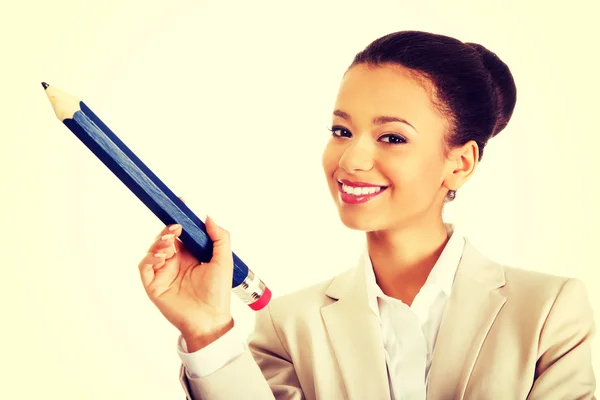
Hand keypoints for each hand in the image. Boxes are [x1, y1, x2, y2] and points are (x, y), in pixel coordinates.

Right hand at [138, 197, 233, 348]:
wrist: (210, 318)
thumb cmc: (218, 293)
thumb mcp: (223, 260)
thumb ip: (219, 237)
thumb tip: (208, 216)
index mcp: (191, 255)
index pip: (182, 232)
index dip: (179, 217)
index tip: (180, 202)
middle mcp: (176, 262)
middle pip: (165, 237)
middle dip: (168, 229)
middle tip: (176, 228)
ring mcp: (163, 272)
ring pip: (153, 249)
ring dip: (159, 242)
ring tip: (170, 243)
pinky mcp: (154, 284)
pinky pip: (144, 266)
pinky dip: (150, 258)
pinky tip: (162, 257)